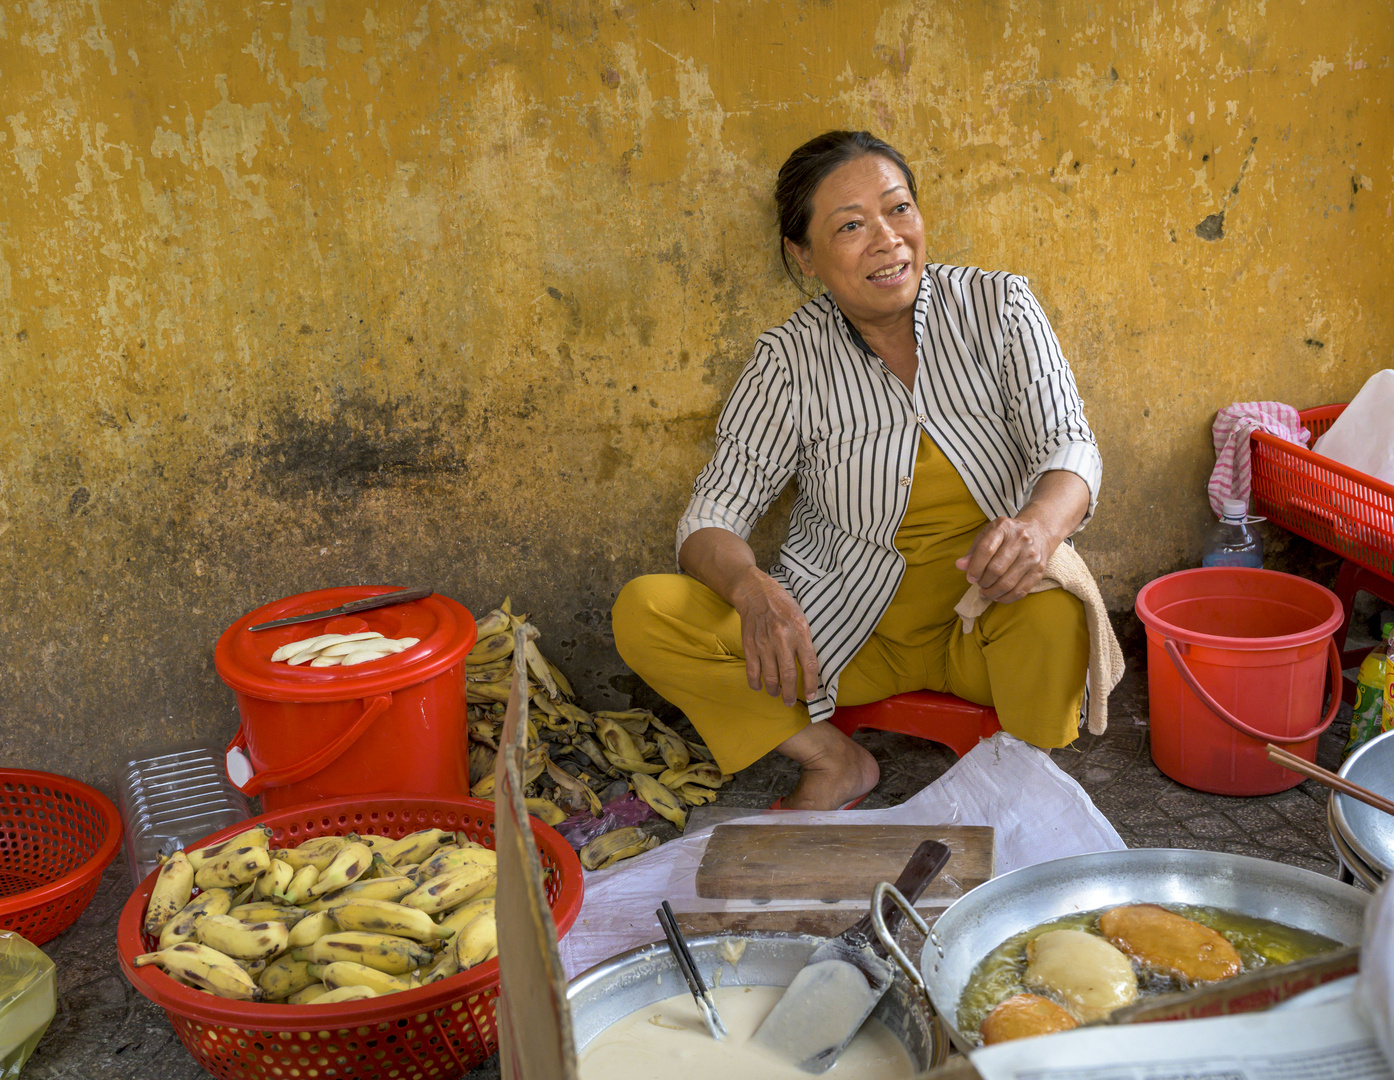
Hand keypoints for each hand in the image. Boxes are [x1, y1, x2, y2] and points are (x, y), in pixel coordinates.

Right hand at [730, 567, 821, 706]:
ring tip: (777, 695)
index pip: (809, 664)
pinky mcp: (750, 645)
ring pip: (770, 676)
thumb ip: (805, 641)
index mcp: (800, 632)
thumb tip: (809, 665)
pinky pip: (752, 670)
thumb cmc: (782, 605)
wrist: (755, 593)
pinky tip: (759, 687)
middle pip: (788, 675)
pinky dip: (755, 682)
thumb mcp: (802, 618)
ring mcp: (764, 644)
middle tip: (790, 702)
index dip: (811, 683)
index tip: (811, 695)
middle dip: (790, 693)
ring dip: (774, 690)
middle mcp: (782, 640)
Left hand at [954, 516, 1055, 603]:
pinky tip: (998, 596)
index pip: (986, 550)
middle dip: (984, 582)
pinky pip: (1021, 591)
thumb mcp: (988, 535)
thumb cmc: (1006, 535)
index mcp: (1003, 527)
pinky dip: (1006, 598)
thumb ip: (973, 551)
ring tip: (985, 592)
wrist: (1038, 531)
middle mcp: (1020, 539)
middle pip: (997, 569)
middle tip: (979, 584)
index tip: (970, 578)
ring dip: (993, 592)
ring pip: (1008, 583)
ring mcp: (1032, 555)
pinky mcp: (1039, 570)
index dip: (975, 568)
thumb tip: (960, 566)